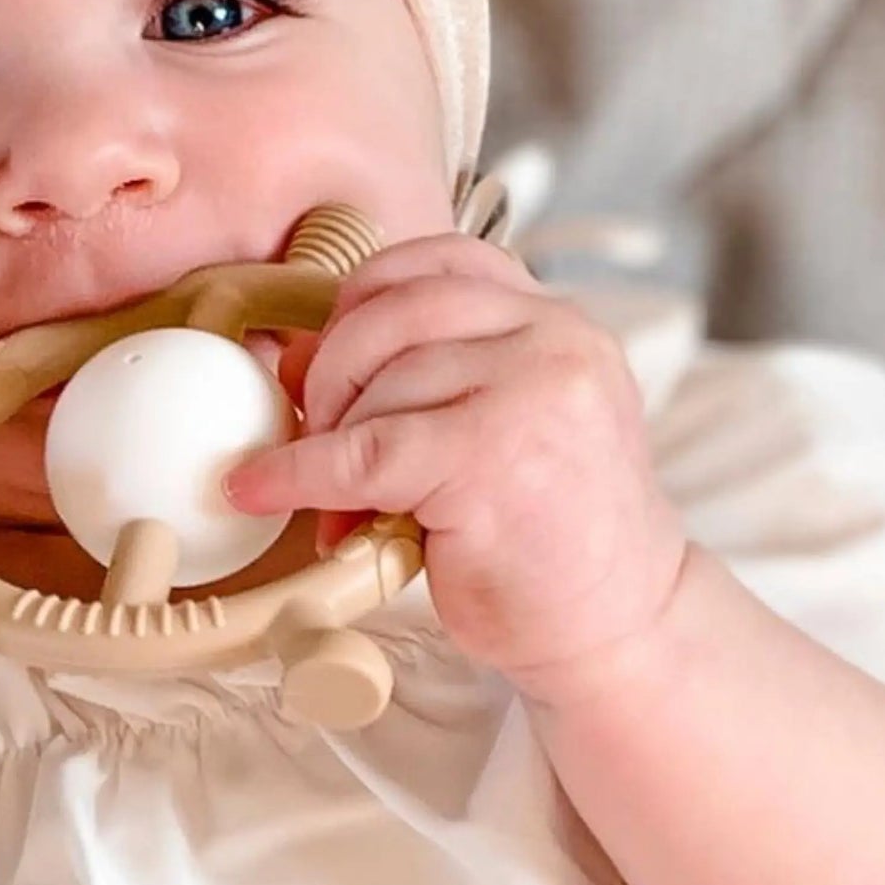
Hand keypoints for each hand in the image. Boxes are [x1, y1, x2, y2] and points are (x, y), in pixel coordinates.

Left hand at [225, 232, 690, 701]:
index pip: (437, 260)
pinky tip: (265, 490)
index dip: (363, 298)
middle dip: (332, 373)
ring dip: (332, 444)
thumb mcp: (496, 424)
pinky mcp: (490, 456)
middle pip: (391, 312)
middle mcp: (553, 340)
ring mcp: (530, 392)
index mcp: (556, 322)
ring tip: (344, 504)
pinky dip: (299, 473)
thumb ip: (419, 374)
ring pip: (376, 384)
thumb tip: (291, 356)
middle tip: (320, 438)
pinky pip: (360, 453)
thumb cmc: (548, 532)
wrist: (619, 625)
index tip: (330, 349)